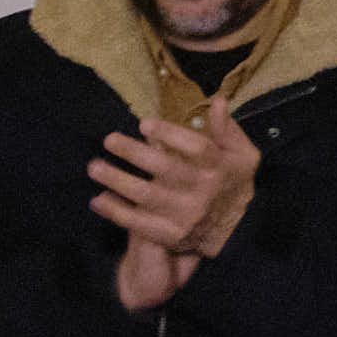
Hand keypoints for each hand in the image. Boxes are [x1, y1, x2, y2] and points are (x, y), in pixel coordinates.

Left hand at [90, 104, 258, 307]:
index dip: (170, 134)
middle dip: (135, 153)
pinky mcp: (173, 235)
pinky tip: (97, 199)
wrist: (237, 232)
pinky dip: (117, 213)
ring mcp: (187, 215)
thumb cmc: (232, 183)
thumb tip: (216, 102)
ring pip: (148, 197)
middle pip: (166, 170)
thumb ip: (227, 130)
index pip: (196, 147)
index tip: (143, 124)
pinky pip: (140, 224)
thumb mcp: (242, 155)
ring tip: (95, 167)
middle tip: (109, 139)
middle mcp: (203, 191)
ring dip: (118, 181)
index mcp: (219, 167)